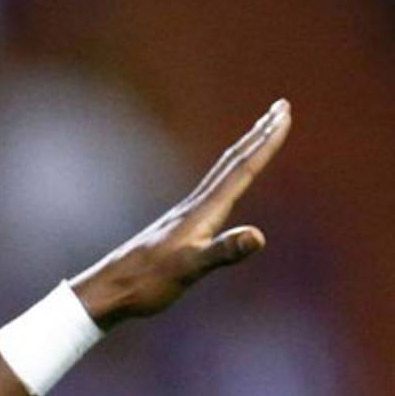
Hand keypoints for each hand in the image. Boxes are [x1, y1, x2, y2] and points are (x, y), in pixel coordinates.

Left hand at [70, 99, 291, 330]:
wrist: (111, 289)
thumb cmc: (148, 282)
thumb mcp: (189, 269)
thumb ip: (223, 252)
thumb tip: (257, 236)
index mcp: (202, 212)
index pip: (242, 169)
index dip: (265, 143)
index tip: (284, 114)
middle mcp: (196, 206)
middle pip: (234, 161)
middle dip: (260, 134)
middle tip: (281, 107)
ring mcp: (187, 215)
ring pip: (223, 173)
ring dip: (246, 150)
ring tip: (261, 133)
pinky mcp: (181, 227)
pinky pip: (214, 191)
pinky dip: (229, 176)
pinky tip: (228, 183)